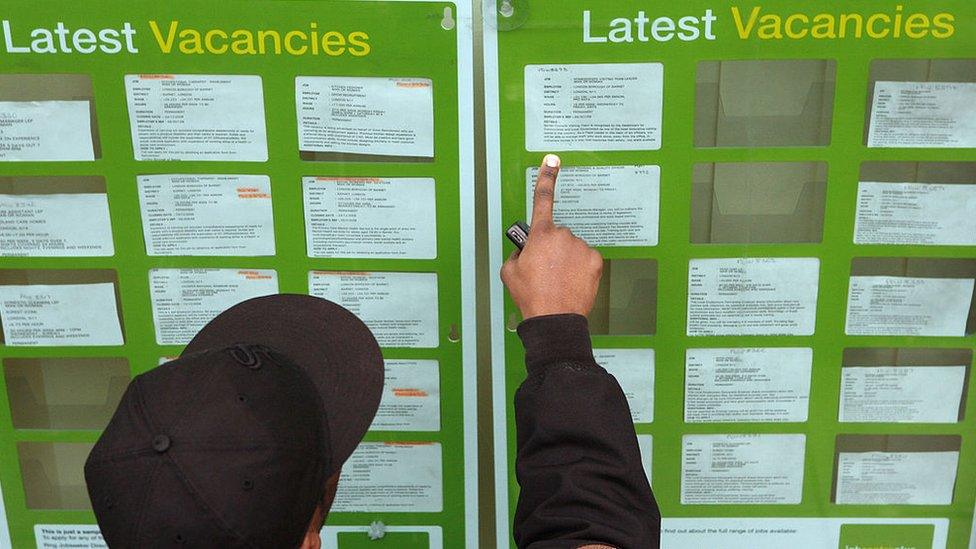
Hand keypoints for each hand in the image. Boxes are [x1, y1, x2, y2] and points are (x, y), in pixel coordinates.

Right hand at [501, 154, 602, 319]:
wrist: (554, 318)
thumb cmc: (531, 296)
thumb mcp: (510, 271)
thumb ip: (518, 252)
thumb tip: (526, 251)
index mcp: (540, 235)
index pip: (542, 199)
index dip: (547, 177)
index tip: (552, 160)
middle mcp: (563, 236)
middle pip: (556, 234)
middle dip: (551, 247)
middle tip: (545, 270)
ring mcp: (581, 247)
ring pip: (572, 247)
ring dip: (566, 259)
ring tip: (558, 280)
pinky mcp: (595, 260)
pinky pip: (585, 258)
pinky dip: (580, 267)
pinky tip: (572, 281)